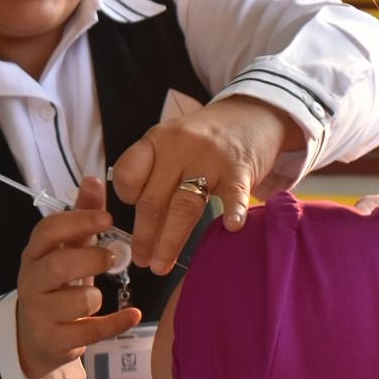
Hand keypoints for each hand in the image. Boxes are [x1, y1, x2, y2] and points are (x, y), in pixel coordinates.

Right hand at [16, 176, 141, 378]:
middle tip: (113, 257)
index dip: (78, 222)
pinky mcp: (54, 340)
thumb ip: (81, 217)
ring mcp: (40, 313)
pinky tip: (132, 314)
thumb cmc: (57, 285)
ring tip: (102, 295)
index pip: (47, 231)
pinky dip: (115, 323)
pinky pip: (89, 332)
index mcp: (34, 254)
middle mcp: (32, 282)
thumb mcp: (67, 250)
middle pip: (57, 266)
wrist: (35, 337)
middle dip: (90, 259)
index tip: (108, 218)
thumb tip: (93, 178)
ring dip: (95, 296)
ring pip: (72, 302)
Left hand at [111, 96, 300, 271]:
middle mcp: (179, 146)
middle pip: (153, 199)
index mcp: (157, 140)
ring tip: (161, 265)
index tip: (129, 219)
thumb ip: (153, 170)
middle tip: (140, 261)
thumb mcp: (171, 141)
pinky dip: (233, 211)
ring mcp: (210, 156)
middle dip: (144, 237)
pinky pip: (234, 193)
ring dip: (171, 240)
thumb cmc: (206, 137)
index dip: (125, 200)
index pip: (128, 174)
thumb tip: (138, 220)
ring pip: (184, 205)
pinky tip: (231, 227)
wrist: (252, 113)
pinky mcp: (240, 167)